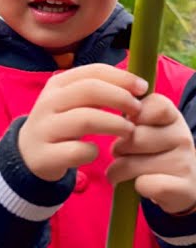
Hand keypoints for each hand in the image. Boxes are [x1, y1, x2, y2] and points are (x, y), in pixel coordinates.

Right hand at [18, 63, 145, 181]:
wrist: (29, 153)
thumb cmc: (63, 123)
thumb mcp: (74, 101)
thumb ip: (99, 91)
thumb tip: (138, 86)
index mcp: (57, 84)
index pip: (93, 71)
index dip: (122, 77)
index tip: (143, 88)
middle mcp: (48, 102)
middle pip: (90, 90)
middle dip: (121, 98)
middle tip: (139, 111)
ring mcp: (45, 128)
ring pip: (85, 119)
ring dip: (115, 124)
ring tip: (129, 131)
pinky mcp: (46, 154)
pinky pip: (78, 151)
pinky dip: (93, 151)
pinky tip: (95, 152)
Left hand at [107, 91, 195, 214]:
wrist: (180, 184)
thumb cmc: (152, 150)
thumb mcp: (144, 125)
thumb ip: (127, 109)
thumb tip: (99, 97)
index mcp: (171, 116)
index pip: (143, 106)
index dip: (125, 119)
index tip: (127, 128)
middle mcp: (182, 136)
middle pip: (132, 137)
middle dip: (117, 148)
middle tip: (121, 153)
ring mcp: (185, 163)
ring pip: (133, 164)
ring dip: (119, 170)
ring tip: (124, 170)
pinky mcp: (184, 187)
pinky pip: (145, 184)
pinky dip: (135, 187)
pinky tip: (140, 185)